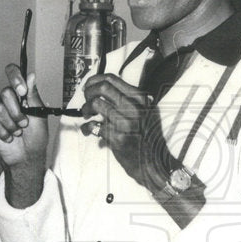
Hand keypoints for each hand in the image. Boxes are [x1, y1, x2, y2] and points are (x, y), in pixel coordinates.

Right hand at [0, 64, 48, 207]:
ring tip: (17, 132)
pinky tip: (9, 137)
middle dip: (16, 112)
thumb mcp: (39, 115)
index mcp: (21, 93)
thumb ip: (33, 95)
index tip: (22, 91)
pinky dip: (3, 132)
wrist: (27, 156)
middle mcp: (7, 98)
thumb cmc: (36, 136)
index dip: (15, 78)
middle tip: (24, 124)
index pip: (13, 72)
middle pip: (5, 93)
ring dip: (11, 124)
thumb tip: (31, 75)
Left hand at [81, 73, 168, 191]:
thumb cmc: (147, 138)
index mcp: (140, 99)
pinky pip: (94, 126)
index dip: (94, 80)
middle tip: (86, 101)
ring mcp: (125, 122)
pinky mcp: (117, 137)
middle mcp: (134, 108)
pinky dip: (87, 128)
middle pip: (102, 88)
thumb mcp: (145, 113)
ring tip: (87, 116)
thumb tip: (102, 89)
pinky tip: (90, 131)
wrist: (154, 163)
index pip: (111, 79)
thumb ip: (128, 100)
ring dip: (86, 109)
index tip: (88, 87)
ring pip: (95, 104)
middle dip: (88, 93)